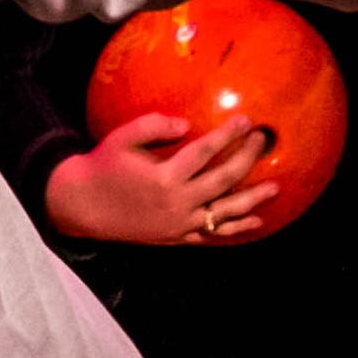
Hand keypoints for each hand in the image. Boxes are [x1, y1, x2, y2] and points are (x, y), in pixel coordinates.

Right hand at [43, 112, 277, 246]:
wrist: (82, 206)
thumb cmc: (102, 167)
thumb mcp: (122, 138)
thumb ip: (154, 125)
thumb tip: (187, 124)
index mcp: (164, 177)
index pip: (205, 151)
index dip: (228, 134)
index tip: (246, 120)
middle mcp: (177, 203)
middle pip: (223, 179)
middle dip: (246, 158)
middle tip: (263, 142)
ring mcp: (179, 224)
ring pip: (225, 212)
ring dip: (252, 199)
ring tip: (275, 187)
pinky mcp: (176, 237)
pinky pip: (212, 235)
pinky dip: (235, 229)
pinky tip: (255, 220)